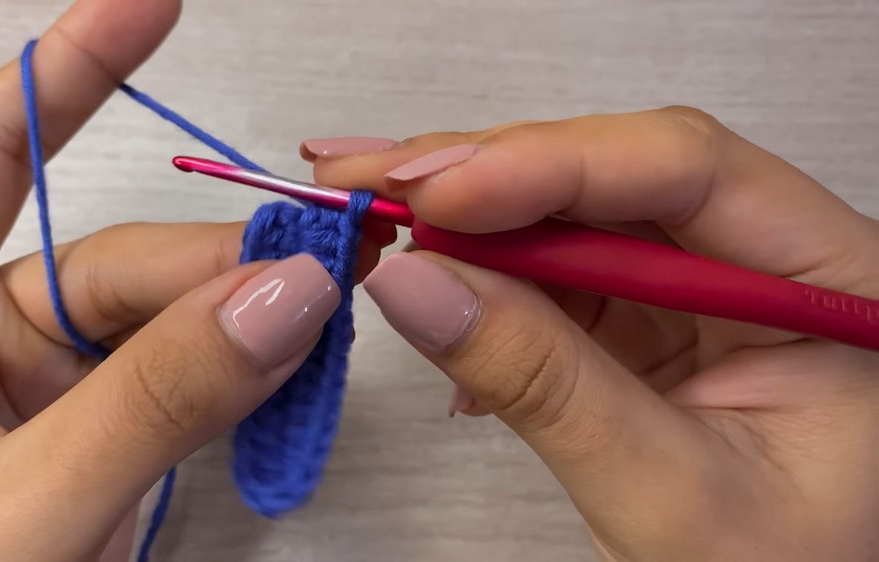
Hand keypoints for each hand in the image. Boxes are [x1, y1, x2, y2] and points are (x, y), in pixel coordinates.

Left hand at [0, 1, 391, 559]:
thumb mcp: (15, 510)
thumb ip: (152, 401)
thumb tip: (283, 298)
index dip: (78, 66)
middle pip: (118, 258)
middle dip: (224, 263)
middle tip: (327, 267)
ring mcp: (32, 381)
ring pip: (165, 320)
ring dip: (245, 322)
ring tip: (323, 323)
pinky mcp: (88, 429)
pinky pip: (180, 379)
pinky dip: (239, 378)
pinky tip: (287, 372)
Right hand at [302, 110, 878, 560]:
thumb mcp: (666, 493)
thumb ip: (545, 384)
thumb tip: (414, 282)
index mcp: (829, 278)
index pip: (688, 171)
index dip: (550, 164)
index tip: (435, 192)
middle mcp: (763, 255)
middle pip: (612, 173)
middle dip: (478, 174)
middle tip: (360, 180)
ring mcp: (695, 281)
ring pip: (568, 210)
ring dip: (460, 216)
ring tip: (368, 218)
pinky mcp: (640, 311)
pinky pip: (550, 267)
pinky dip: (476, 271)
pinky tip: (420, 279)